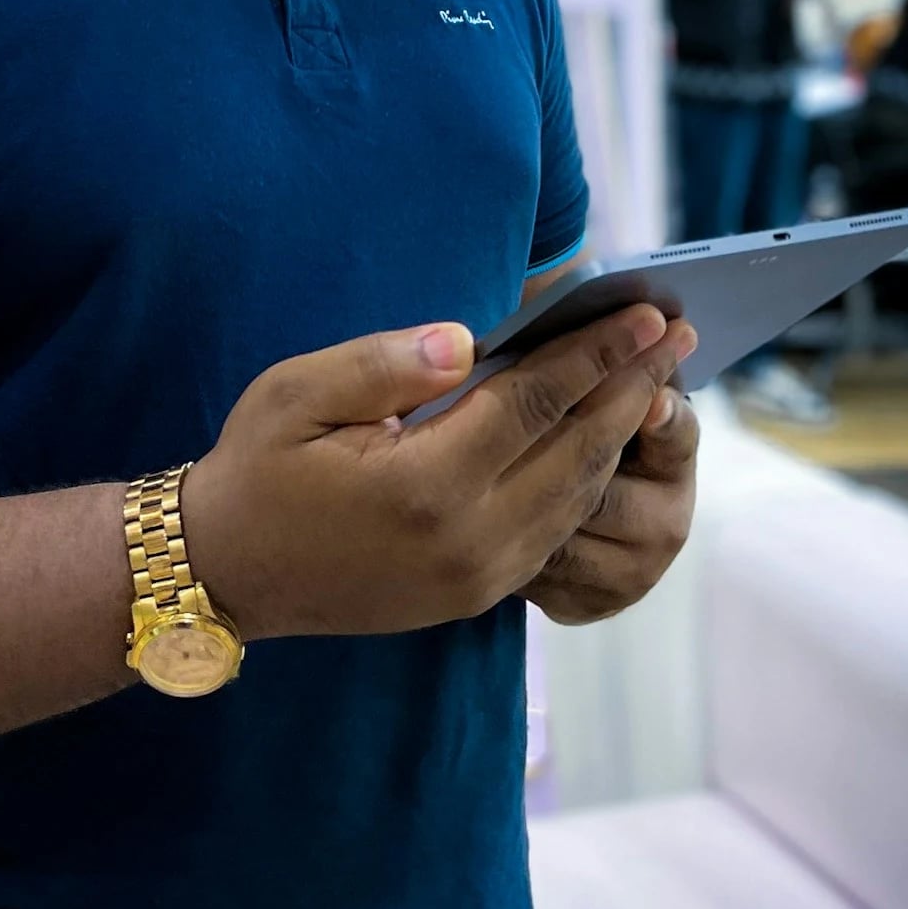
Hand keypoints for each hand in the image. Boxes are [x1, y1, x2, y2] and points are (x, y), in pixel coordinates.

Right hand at [181, 305, 693, 641]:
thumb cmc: (257, 467)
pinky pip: (555, 530)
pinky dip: (589, 479)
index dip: (597, 354)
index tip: (649, 314)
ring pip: (577, 496)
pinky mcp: (475, 594)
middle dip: (632, 388)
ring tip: (657, 379)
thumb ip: (386, 364)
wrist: (226, 572)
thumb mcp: (297, 394)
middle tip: (681, 336)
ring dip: (621, 433)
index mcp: (424, 484)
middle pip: (577, 453)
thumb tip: (468, 339)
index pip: (536, 405)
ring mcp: (476, 576)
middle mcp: (465, 539)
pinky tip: (604, 438)